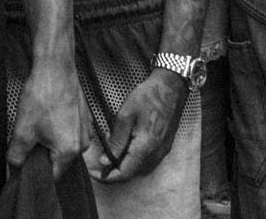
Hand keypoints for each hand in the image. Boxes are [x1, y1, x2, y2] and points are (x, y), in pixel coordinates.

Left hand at [7, 54, 83, 175]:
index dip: (35, 173)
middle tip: (27, 139)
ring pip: (62, 144)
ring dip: (47, 139)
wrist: (55, 66)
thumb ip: (17, 155)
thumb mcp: (23, 130)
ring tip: (36, 122)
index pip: (52, 176)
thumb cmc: (43, 95)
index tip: (24, 165)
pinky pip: (67, 130)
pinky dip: (56, 127)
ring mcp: (85, 129)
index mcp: (69, 151)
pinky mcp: (83, 117)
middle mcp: (82, 143)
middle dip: (41, 154)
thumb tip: (15, 166)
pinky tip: (45, 114)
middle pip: (57, 160)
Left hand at [89, 68, 188, 182]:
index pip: (124, 173)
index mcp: (145, 147)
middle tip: (99, 160)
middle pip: (131, 174)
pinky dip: (133, 159)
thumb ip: (116, 141)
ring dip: (123, 165)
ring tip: (110, 150)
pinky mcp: (164, 147)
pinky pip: (146, 161)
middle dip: (113, 171)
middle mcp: (156, 154)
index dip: (107, 178)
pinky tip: (125, 146)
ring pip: (139, 169)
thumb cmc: (148, 97)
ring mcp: (162, 152)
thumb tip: (105, 161)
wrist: (170, 88)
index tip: (94, 174)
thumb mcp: (125, 115)